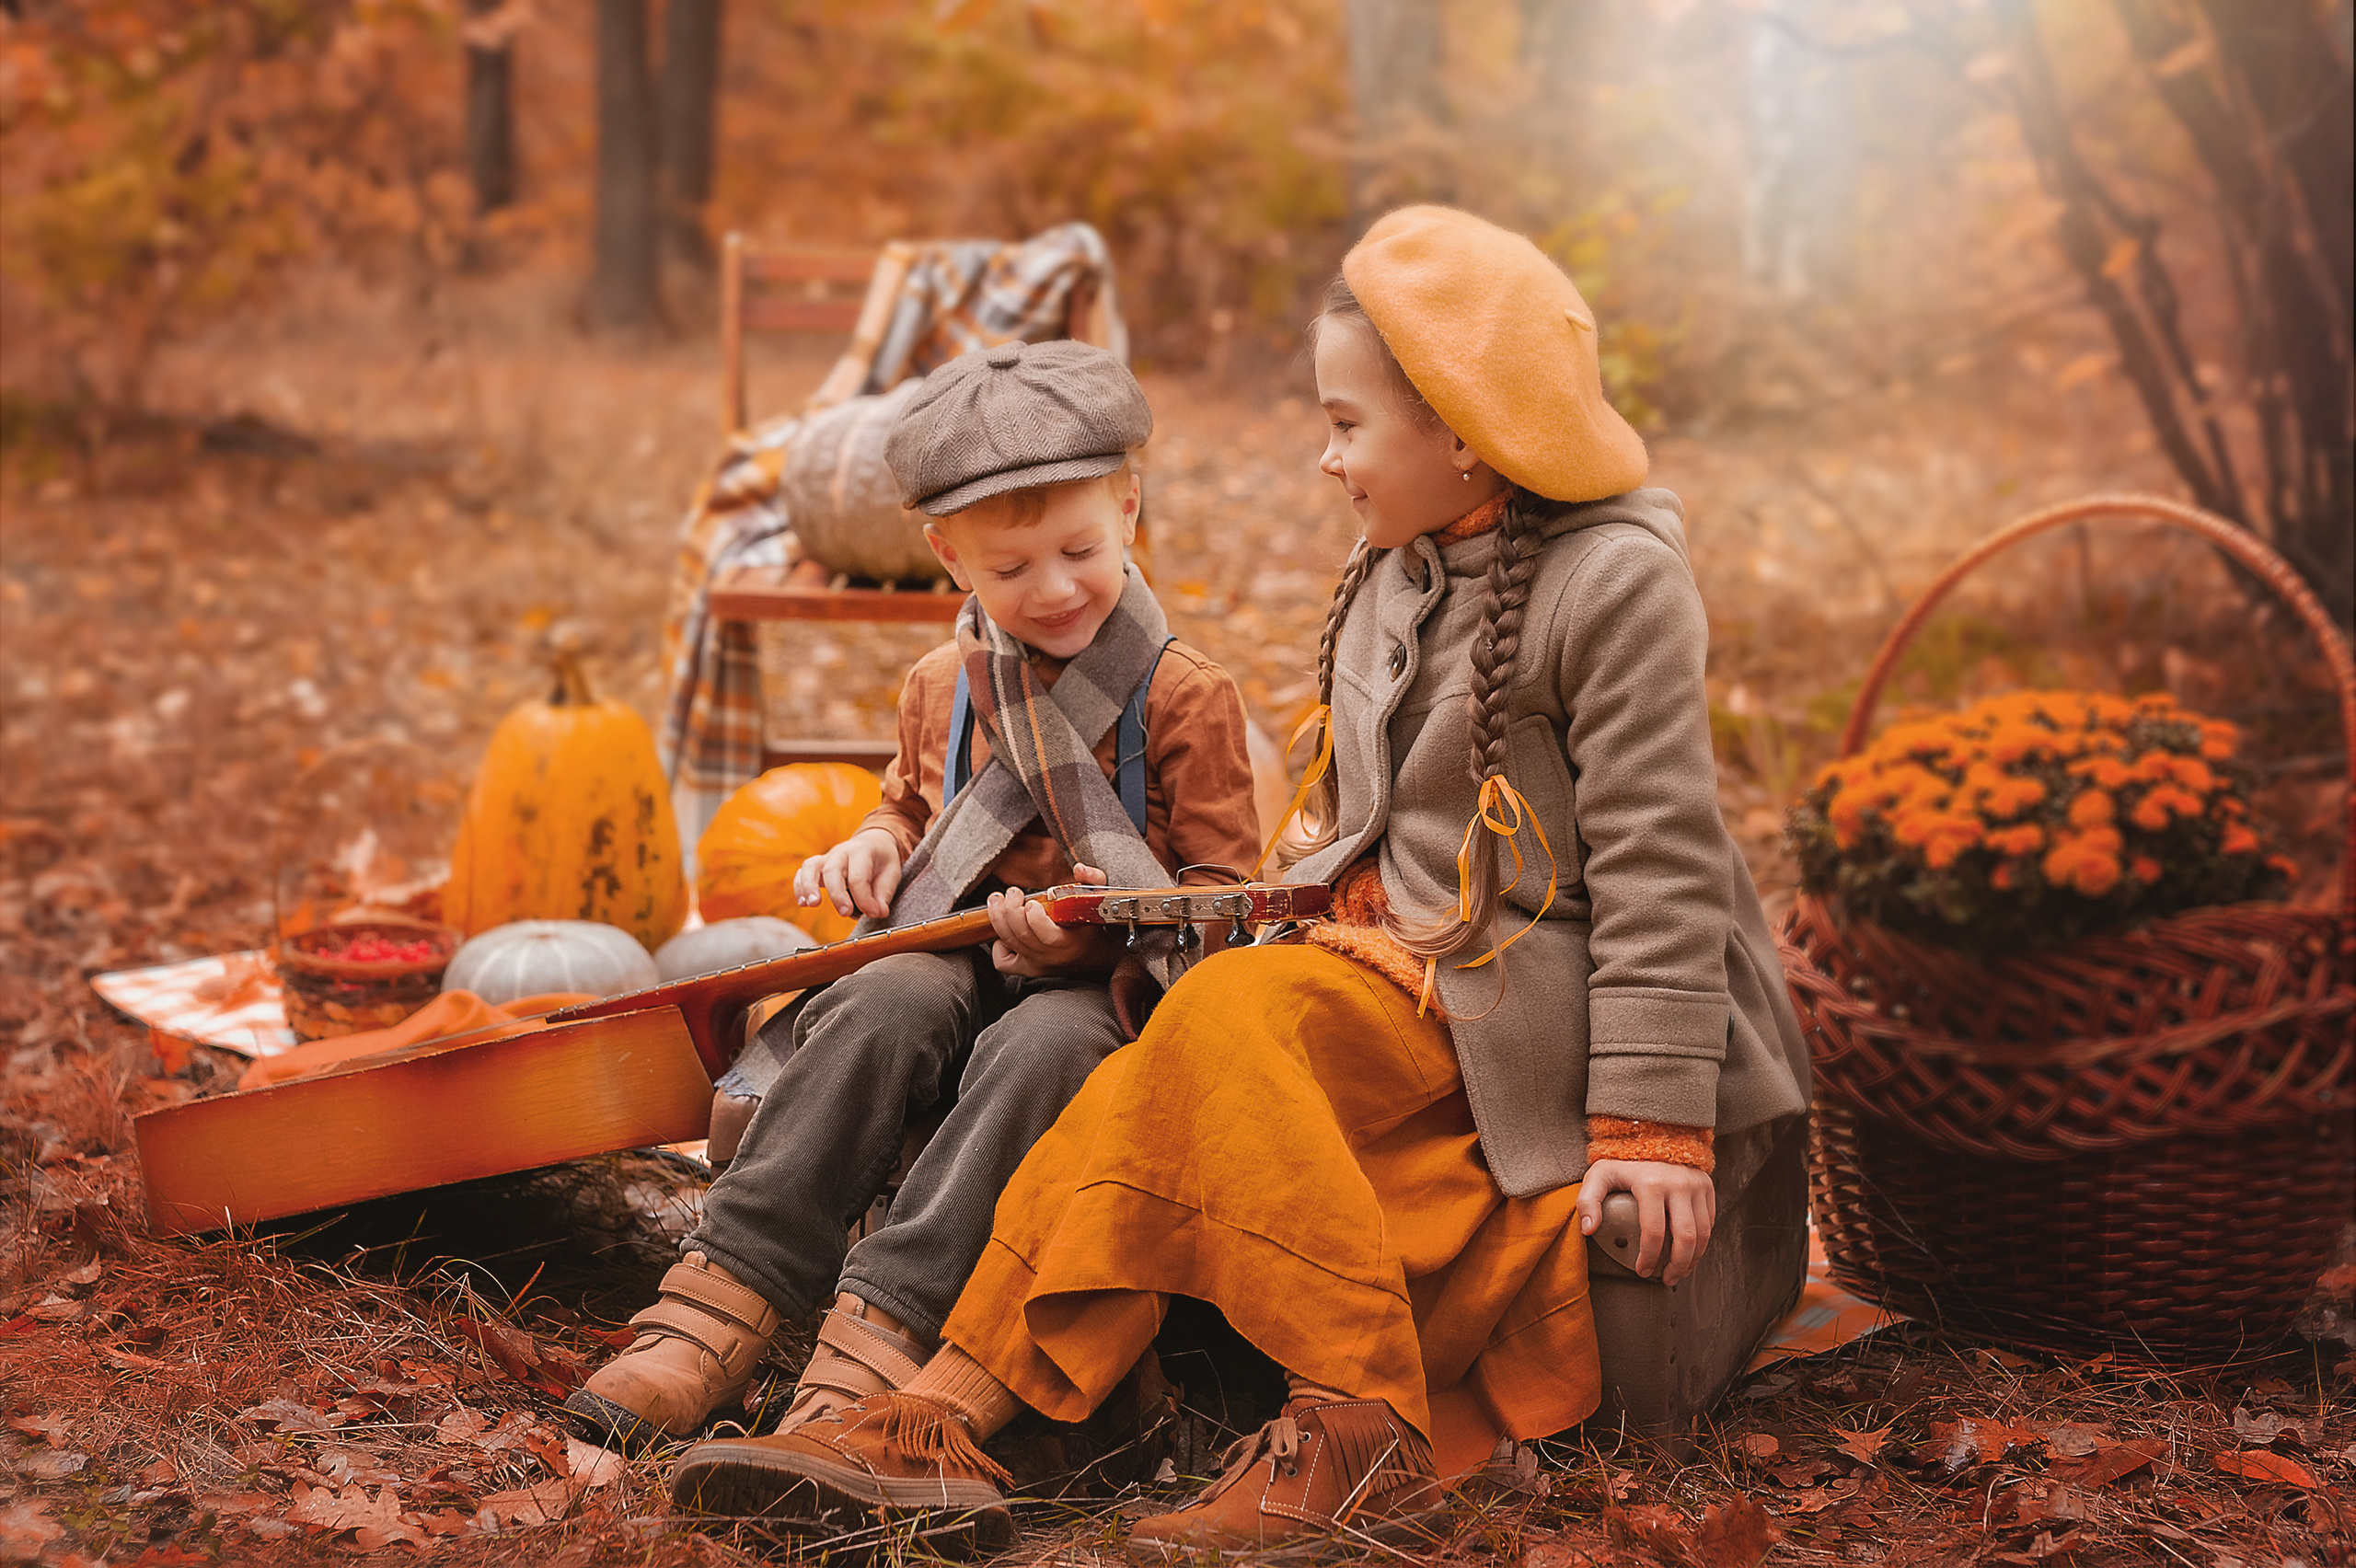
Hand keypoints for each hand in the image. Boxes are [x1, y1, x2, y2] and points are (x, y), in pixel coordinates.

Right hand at [794, 828, 903, 920]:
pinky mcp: (817, 866)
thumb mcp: (892, 873)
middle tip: (845, 913)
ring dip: (809, 886)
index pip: (859, 876)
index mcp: (863, 851)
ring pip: (811, 867)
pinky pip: (802, 873)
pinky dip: (799, 887)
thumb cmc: (882, 860)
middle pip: (832, 870)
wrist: (873, 842)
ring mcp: (827, 857)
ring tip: (813, 904)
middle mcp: (842, 852)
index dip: (865, 899)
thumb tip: (878, 912)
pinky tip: (803, 903)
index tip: (873, 913)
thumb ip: (884, 894)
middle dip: (837, 894)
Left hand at [987, 863, 1111, 977]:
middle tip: (1012, 893)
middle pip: (1022, 935)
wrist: (1095, 955)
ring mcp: (1037, 965)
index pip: (1048, 936)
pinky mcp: (1026, 969)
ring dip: (999, 918)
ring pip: (1009, 942)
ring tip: (1000, 900)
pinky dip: (998, 945)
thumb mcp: (1097, 900)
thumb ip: (1093, 880)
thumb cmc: (1092, 926)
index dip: (1035, 917)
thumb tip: (1079, 868)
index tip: (1032, 901)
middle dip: (1010, 909)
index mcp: (1071, 943)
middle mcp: (1052, 957)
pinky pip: (1003, 961)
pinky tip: (1006, 931)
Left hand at [1577, 1158, 1716, 1286]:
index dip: (1649, 1258)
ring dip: (1693, 1259)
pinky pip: (1709, 1221)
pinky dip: (1702, 1242)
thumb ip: (1588, 1201)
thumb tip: (1589, 1230)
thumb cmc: (1622, 1160)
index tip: (1642, 1271)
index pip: (1654, 1232)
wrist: (1651, 1134)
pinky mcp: (1707, 1185)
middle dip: (1678, 1265)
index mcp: (1651, 1183)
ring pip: (1703, 1233)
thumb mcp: (1599, 1175)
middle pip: (1686, 1237)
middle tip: (1666, 1279)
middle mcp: (1678, 1183)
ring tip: (1679, 1272)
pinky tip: (1689, 1253)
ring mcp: (1696, 1184)